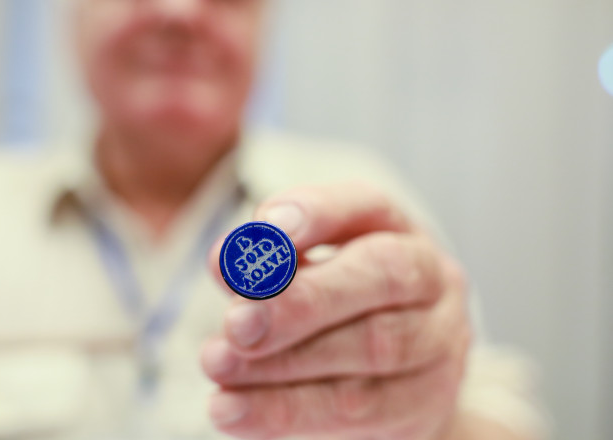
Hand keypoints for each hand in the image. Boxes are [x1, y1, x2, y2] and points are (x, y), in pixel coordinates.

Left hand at [201, 182, 471, 439]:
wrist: (395, 379)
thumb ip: (265, 263)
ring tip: (217, 366)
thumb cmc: (333, 306)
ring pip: (371, 348)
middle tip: (236, 324)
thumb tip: (225, 263)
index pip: (365, 204)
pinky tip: (231, 409)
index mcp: (395, 227)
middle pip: (382, 275)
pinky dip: (284, 411)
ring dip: (281, 363)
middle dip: (301, 299)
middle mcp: (431, 276)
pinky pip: (358, 409)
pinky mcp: (426, 401)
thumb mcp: (301, 270)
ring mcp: (439, 340)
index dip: (314, 214)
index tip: (262, 231)